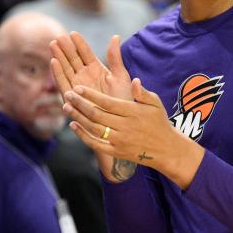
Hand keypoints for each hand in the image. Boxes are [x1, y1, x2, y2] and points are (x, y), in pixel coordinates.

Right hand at [51, 33, 131, 101]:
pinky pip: (63, 84)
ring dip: (59, 57)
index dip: (79, 44)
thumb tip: (115, 36)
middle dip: (66, 48)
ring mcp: (78, 87)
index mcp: (97, 70)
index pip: (86, 54)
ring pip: (66, 69)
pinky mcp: (73, 98)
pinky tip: (53, 61)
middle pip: (73, 60)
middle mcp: (85, 77)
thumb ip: (115, 57)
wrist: (121, 121)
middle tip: (59, 36)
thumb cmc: (124, 99)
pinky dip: (57, 73)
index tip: (73, 33)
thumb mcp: (121, 76)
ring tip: (53, 44)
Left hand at [62, 79, 204, 188]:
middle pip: (96, 114)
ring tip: (66, 107)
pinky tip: (73, 125)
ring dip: (78, 117)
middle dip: (79, 104)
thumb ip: (143, 93)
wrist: (166, 149)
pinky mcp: (116, 152)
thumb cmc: (159, 122)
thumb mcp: (156, 103)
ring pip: (93, 128)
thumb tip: (134, 81)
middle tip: (67, 94)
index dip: (91, 95)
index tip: (78, 88)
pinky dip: (83, 135)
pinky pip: (95, 144)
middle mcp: (125, 127)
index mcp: (133, 112)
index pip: (107, 102)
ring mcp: (119, 141)